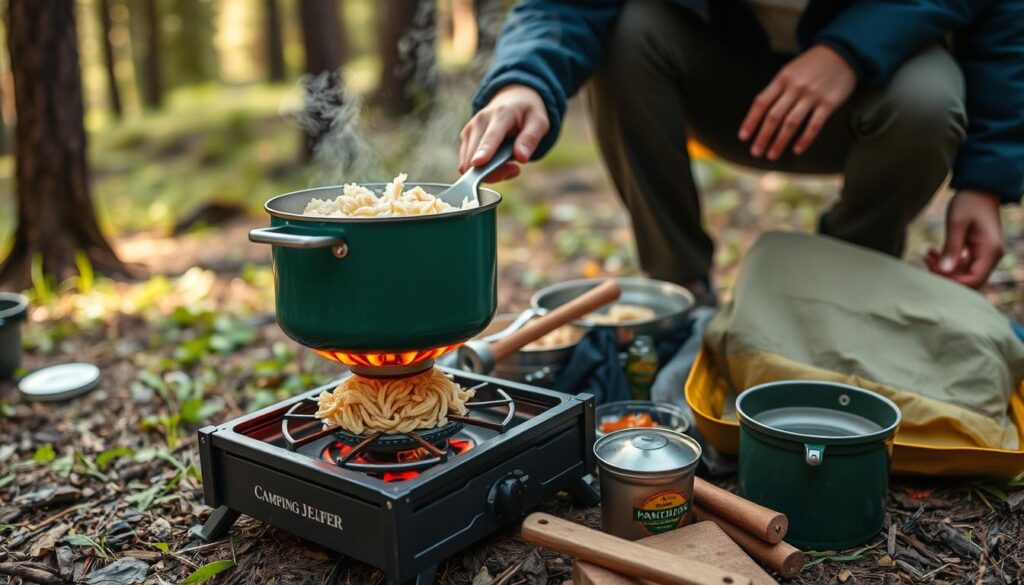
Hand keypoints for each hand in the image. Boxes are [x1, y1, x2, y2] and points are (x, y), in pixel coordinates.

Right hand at [459, 84, 548, 181]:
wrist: (513, 98)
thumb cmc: (527, 113)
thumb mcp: (539, 122)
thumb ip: (530, 139)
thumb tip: (521, 158)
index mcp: (501, 114)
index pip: (491, 137)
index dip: (484, 151)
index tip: (478, 163)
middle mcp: (480, 121)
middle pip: (475, 156)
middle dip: (493, 173)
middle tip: (515, 168)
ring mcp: (469, 130)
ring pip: (468, 164)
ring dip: (488, 173)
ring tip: (508, 164)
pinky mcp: (465, 138)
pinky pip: (467, 164)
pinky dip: (482, 170)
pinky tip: (497, 162)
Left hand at [739, 45, 855, 159]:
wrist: (843, 51)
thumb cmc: (812, 65)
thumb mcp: (789, 71)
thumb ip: (776, 90)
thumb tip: (759, 115)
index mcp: (782, 79)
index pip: (761, 103)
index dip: (750, 121)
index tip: (743, 137)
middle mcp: (795, 87)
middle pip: (774, 116)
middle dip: (763, 136)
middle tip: (756, 152)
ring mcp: (812, 95)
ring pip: (791, 123)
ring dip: (779, 141)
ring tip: (772, 155)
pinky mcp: (829, 103)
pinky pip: (814, 125)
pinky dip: (805, 139)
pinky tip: (797, 149)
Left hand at [925, 190, 1003, 287]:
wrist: (979, 188)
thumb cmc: (969, 202)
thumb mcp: (956, 223)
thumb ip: (951, 248)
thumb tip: (943, 272)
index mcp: (990, 251)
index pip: (974, 280)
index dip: (952, 281)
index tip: (933, 269)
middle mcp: (991, 256)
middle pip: (968, 280)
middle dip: (945, 275)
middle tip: (927, 261)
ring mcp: (985, 254)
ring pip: (962, 274)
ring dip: (943, 269)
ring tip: (928, 255)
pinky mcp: (977, 251)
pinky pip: (961, 265)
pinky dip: (947, 262)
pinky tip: (932, 253)